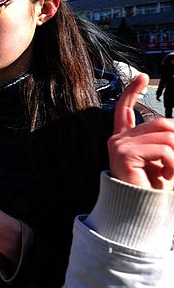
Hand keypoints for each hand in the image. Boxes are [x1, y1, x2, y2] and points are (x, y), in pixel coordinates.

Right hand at [108, 73, 173, 190]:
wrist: (141, 210)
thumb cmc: (153, 188)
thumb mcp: (163, 158)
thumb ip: (165, 139)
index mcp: (125, 139)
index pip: (125, 109)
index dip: (132, 91)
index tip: (141, 77)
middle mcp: (118, 139)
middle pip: (160, 123)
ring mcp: (119, 145)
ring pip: (165, 137)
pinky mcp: (124, 154)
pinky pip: (162, 150)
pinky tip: (170, 176)